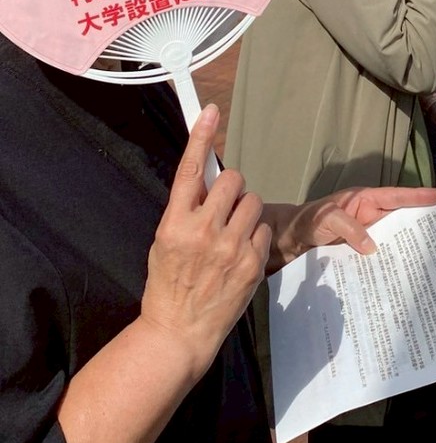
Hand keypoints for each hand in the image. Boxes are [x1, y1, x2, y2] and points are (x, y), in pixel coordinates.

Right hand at [141, 105, 270, 377]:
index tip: (211, 111)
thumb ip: (185, 209)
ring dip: (245, 211)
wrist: (179, 332)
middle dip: (230, 189)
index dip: (201, 137)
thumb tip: (207, 178)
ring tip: (232, 234)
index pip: (190, 169)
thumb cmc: (169, 284)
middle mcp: (202, 232)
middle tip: (223, 208)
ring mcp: (229, 248)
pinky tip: (240, 254)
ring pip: (252, 201)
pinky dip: (255, 236)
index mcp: (174, 223)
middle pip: (232, 180)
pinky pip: (263, 228)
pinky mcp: (252, 263)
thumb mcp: (165, 241)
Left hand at [267, 186, 435, 264]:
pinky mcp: (361, 253)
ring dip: (410, 246)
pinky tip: (406, 275)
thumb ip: (350, 228)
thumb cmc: (307, 222)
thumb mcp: (327, 220)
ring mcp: (366, 236)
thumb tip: (373, 248)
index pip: (397, 197)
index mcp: (365, 201)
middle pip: (401, 218)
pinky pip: (382, 255)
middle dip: (423, 222)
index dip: (419, 196)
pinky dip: (394, 262)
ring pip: (394, 239)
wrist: (288, 243)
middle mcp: (370, 217)